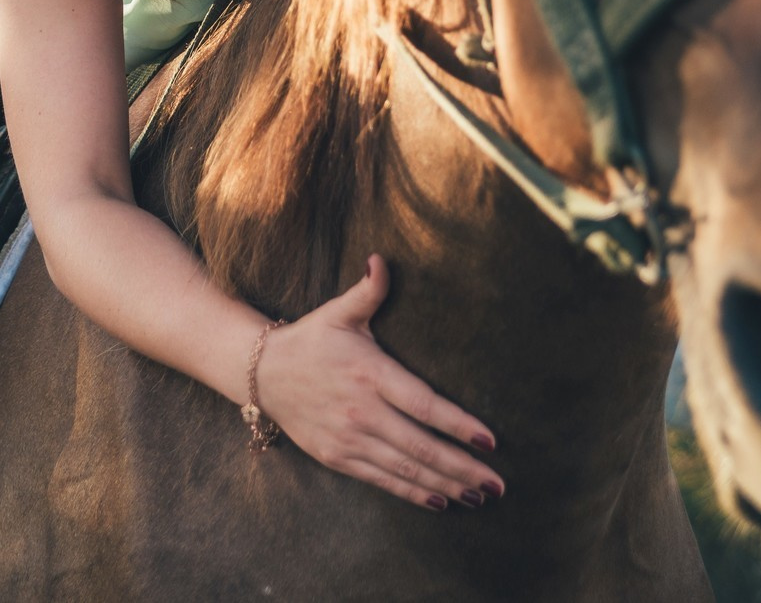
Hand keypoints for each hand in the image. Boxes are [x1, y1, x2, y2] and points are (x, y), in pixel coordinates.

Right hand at [252, 254, 503, 510]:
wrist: (263, 373)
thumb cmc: (311, 339)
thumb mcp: (338, 311)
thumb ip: (367, 291)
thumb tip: (381, 259)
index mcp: (370, 373)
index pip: (423, 404)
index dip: (458, 424)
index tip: (490, 440)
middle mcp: (362, 410)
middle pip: (421, 445)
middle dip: (462, 467)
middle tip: (497, 484)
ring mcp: (348, 437)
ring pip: (405, 468)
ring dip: (444, 485)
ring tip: (477, 496)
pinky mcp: (337, 457)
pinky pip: (381, 478)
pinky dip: (412, 492)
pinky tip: (439, 500)